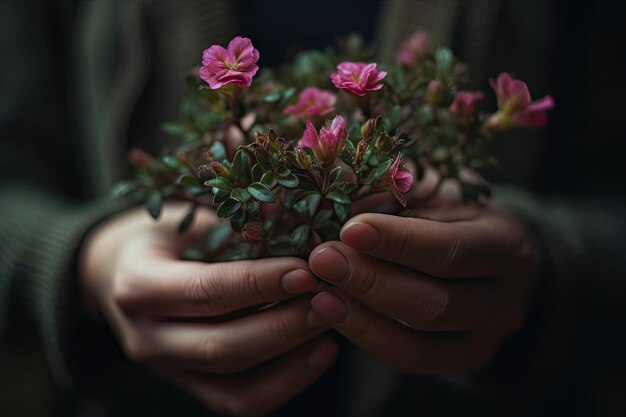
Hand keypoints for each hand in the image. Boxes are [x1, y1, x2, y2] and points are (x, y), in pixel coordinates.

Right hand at [79, 203, 337, 416]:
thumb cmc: (163, 236)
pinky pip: (241, 401)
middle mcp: (145, 337)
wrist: (122, 273)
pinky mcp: (190, 384)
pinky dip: (287, 382)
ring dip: (291, 351)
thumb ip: (235, 221)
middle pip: (222, 346)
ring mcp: (167, 368)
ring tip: (331, 318)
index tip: (307, 270)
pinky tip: (323, 351)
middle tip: (328, 296)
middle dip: (284, 323)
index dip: (261, 284)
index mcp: (137, 286)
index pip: (206, 292)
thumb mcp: (190, 216)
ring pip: (235, 381)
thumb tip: (297, 215)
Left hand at [308, 192, 539, 374]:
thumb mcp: (438, 192)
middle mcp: (505, 302)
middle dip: (371, 282)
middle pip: (434, 303)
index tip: (350, 229)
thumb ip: (400, 198)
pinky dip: (365, 337)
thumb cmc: (455, 214)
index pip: (451, 250)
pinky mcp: (458, 361)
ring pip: (419, 342)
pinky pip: (408, 360)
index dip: (398, 243)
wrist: (487, 256)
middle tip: (323, 259)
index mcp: (507, 246)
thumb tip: (341, 203)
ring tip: (318, 290)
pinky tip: (331, 311)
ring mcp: (485, 340)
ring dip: (360, 315)